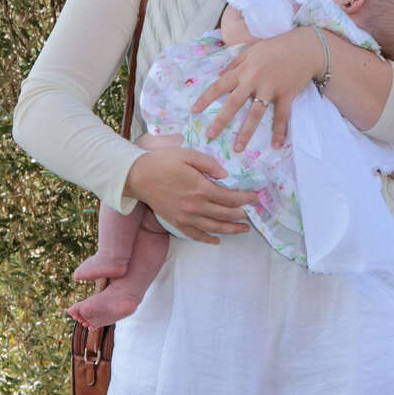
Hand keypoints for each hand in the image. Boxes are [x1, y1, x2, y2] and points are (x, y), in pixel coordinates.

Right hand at [124, 147, 255, 244]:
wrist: (138, 176)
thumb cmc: (163, 162)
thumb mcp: (188, 154)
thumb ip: (209, 164)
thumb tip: (225, 175)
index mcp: (200, 188)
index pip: (229, 197)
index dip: (244, 199)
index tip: (255, 198)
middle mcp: (195, 206)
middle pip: (224, 215)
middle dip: (241, 215)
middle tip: (253, 215)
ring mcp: (185, 217)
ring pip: (213, 228)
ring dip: (230, 230)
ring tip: (243, 230)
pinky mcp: (176, 222)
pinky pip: (194, 234)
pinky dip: (207, 239)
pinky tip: (216, 240)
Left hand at [191, 27, 322, 150]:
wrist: (305, 47)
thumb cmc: (276, 47)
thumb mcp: (252, 50)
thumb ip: (235, 62)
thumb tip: (219, 75)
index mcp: (244, 69)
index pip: (220, 85)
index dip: (206, 98)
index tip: (193, 111)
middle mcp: (255, 80)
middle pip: (234, 103)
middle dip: (221, 120)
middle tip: (210, 135)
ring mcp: (271, 88)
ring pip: (256, 113)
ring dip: (246, 132)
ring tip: (238, 148)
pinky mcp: (287, 95)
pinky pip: (282, 116)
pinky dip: (279, 131)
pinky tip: (276, 145)